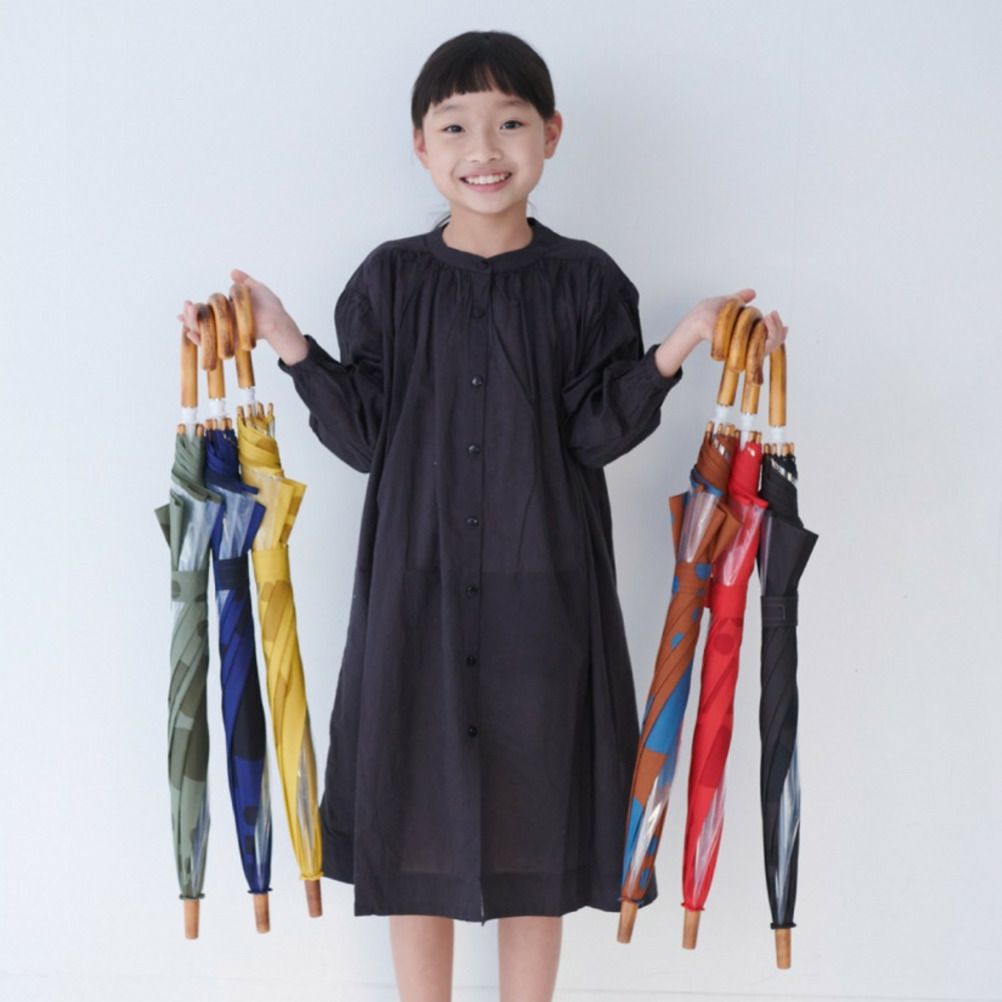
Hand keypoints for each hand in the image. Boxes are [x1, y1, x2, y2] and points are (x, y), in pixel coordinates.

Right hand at [177, 269, 291, 347]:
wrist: (279, 320)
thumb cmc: (270, 306)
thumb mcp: (257, 288)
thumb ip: (244, 281)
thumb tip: (232, 272)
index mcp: (228, 310)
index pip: (206, 310)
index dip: (194, 309)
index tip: (187, 303)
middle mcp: (225, 322)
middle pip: (200, 322)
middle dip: (189, 315)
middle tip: (187, 306)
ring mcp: (227, 332)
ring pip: (204, 332)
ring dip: (192, 324)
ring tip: (187, 315)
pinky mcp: (231, 342)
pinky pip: (213, 345)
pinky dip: (201, 341)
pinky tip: (191, 334)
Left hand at [683, 289, 788, 353]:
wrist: (696, 318)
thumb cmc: (708, 313)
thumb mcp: (730, 303)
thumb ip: (741, 298)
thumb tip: (752, 293)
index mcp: (746, 335)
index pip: (767, 339)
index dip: (778, 333)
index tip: (782, 323)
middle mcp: (746, 344)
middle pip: (772, 343)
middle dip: (778, 329)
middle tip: (773, 315)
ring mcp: (743, 349)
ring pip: (770, 346)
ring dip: (775, 330)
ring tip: (771, 317)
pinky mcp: (740, 350)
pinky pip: (759, 348)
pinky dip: (767, 335)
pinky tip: (766, 323)